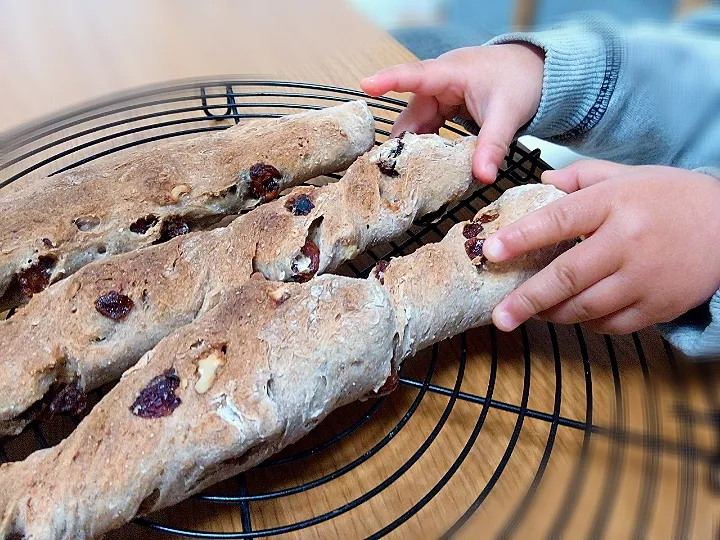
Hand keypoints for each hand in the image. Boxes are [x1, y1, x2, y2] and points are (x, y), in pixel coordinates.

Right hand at [360, 44, 544, 183]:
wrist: (537, 73)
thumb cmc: (521, 81)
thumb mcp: (508, 115)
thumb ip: (493, 146)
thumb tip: (483, 177)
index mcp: (451, 73)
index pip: (415, 76)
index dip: (389, 81)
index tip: (366, 85)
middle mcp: (439, 82)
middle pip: (411, 112)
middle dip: (400, 140)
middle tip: (387, 169)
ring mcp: (441, 96)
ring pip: (418, 124)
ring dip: (413, 147)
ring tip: (402, 174)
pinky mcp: (446, 107)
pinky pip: (429, 128)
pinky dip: (427, 146)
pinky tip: (424, 166)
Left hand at [484, 160, 719, 333]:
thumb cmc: (669, 197)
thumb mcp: (626, 175)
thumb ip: (580, 177)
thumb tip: (541, 182)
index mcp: (615, 203)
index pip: (558, 221)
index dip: (521, 238)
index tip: (491, 252)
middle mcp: (628, 242)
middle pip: (567, 276)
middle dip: (528, 299)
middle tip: (500, 316)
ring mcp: (645, 278)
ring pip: (586, 307)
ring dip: (552, 314)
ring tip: (531, 313)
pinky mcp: (659, 306)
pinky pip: (611, 324)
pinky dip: (587, 323)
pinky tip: (573, 315)